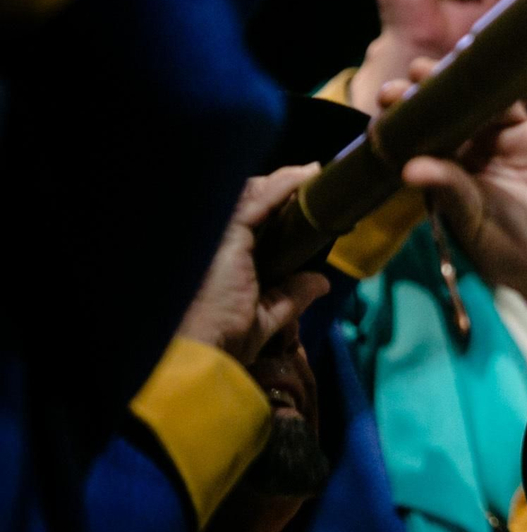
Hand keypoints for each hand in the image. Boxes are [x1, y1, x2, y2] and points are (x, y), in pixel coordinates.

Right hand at [177, 166, 330, 364]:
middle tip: (310, 181)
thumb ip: (291, 296)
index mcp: (221, 258)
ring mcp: (216, 234)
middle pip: (244, 199)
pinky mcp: (226, 235)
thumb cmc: (221, 342)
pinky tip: (306, 175)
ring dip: (282, 183)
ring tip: (311, 175)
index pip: (245, 219)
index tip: (302, 200)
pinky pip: (258, 200)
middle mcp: (214, 240)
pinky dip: (283, 185)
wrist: (199, 356)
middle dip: (277, 190)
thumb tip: (321, 282)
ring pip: (248, 193)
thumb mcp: (265, 318)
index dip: (272, 205)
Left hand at [382, 57, 526, 292]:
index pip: (428, 130)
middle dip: (440, 85)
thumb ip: (450, 194)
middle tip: (419, 70)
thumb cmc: (511, 252)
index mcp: (457, 165)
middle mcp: (486, 144)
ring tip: (468, 48)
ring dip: (487, 71)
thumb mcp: (476, 227)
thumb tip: (410, 167)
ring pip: (503, 94)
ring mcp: (525, 135)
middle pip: (460, 104)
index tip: (390, 96)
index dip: (410, 111)